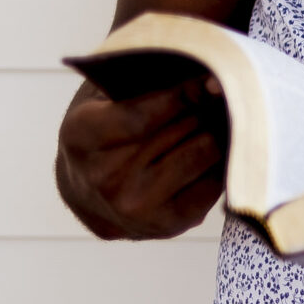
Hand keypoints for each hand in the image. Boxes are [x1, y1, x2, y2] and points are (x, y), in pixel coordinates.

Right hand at [55, 75, 229, 239]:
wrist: (88, 193)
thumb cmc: (105, 132)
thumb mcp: (105, 98)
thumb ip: (143, 84)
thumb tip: (210, 80)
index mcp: (81, 136)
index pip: (142, 115)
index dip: (184, 94)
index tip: (212, 78)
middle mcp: (103, 177)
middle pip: (181, 128)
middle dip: (205, 107)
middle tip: (221, 94)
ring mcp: (134, 206)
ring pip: (204, 150)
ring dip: (217, 131)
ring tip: (217, 120)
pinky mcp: (168, 225)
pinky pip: (216, 180)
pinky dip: (223, 161)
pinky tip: (216, 151)